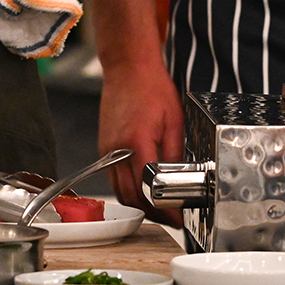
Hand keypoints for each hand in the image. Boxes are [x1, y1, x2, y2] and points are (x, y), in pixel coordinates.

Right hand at [98, 59, 184, 216]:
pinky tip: (141, 189)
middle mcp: (116, 149)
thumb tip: (182, 179)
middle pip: (129, 197)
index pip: (147, 189)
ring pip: (118, 191)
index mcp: (136, 142)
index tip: (177, 217)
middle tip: (170, 217)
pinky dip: (126, 189)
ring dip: (137, 204)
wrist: (127, 67)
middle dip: (151, 213)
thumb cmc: (151, 87)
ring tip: (158, 207)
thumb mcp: (174, 120)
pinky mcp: (103, 147)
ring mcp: (106, 150)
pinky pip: (112, 178)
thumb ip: (176, 152)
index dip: (163, 208)